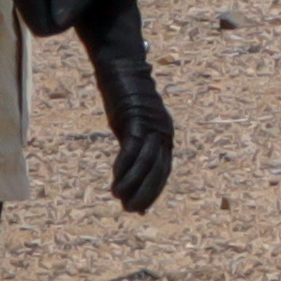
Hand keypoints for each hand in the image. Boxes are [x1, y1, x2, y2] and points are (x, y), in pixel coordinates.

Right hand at [76, 0, 174, 214]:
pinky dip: (124, 167)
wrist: (123, 70)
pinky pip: (132, 149)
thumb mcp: (133, 126)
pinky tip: (115, 180)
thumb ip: (135, 146)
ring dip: (133, 184)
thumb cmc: (127, 100)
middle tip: (132, 210)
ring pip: (146, 163)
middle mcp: (163, 132)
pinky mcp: (137, 120)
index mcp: (166, 135)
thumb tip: (128, 170)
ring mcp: (151, 126)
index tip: (141, 208)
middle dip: (146, 193)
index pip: (164, 171)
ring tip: (120, 199)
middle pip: (159, 171)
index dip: (153, 191)